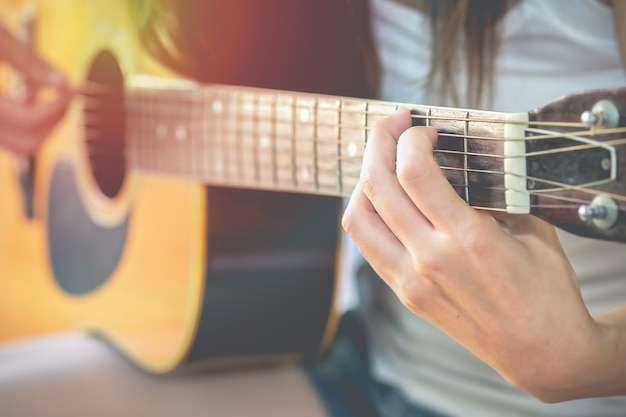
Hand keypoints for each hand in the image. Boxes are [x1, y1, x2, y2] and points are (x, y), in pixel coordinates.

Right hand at [0, 24, 73, 155]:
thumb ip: (26, 61)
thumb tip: (61, 82)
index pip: (28, 121)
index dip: (57, 106)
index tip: (74, 88)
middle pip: (26, 143)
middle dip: (54, 121)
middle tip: (67, 96)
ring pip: (17, 144)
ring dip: (42, 124)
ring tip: (50, 95)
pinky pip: (6, 135)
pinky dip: (25, 122)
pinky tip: (28, 95)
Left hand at [342, 108, 624, 400]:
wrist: (542, 353)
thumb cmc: (546, 291)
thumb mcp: (531, 231)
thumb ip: (493, 195)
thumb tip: (460, 162)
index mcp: (467, 239)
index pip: (414, 172)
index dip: (411, 138)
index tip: (425, 129)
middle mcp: (429, 259)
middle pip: (377, 186)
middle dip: (380, 141)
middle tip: (394, 123)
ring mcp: (410, 280)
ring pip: (358, 217)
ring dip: (363, 178)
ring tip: (381, 160)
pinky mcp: (404, 294)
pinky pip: (367, 245)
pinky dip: (366, 213)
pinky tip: (381, 198)